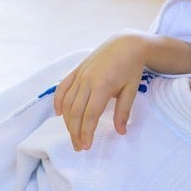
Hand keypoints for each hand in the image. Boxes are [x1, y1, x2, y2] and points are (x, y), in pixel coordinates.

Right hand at [54, 30, 148, 149]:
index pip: (89, 115)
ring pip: (68, 102)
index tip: (86, 146)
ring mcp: (79, 75)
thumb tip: (121, 132)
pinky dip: (59, 101)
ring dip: (68, 121)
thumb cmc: (131, 68)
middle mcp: (86, 80)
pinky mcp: (76, 71)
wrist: (125, 44)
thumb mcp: (131, 90)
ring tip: (73, 136)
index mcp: (101, 85)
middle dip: (75, 132)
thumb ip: (123, 111)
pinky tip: (59, 114)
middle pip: (76, 112)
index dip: (86, 132)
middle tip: (78, 147)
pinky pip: (63, 87)